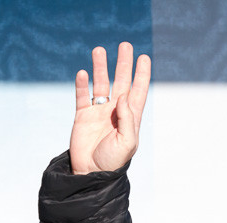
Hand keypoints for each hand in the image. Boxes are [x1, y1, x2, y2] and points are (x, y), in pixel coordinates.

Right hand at [69, 42, 151, 174]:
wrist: (91, 173)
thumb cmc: (113, 161)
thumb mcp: (127, 142)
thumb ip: (127, 118)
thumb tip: (123, 95)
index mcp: (130, 117)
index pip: (138, 91)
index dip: (142, 75)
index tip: (144, 58)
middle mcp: (115, 111)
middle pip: (121, 81)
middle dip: (123, 64)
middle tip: (125, 45)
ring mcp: (98, 112)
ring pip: (100, 83)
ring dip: (100, 67)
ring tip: (99, 50)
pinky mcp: (82, 115)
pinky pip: (82, 95)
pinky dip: (82, 84)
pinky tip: (83, 73)